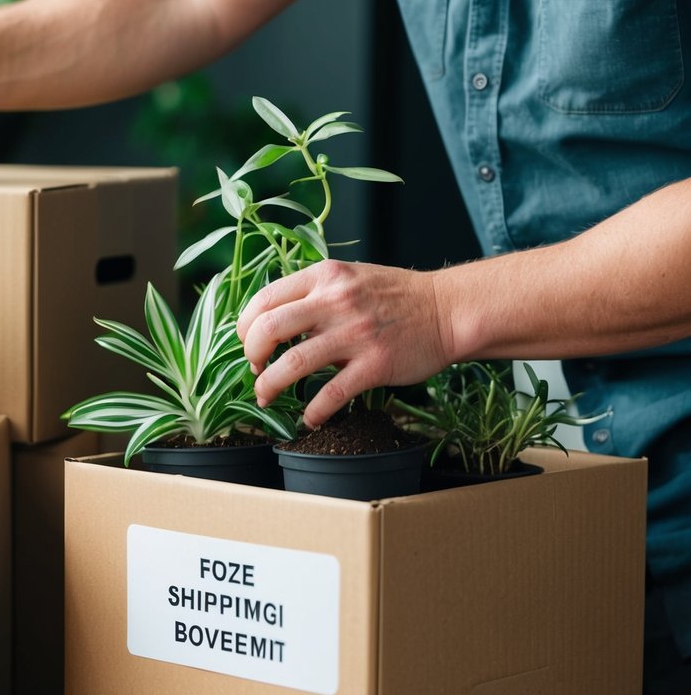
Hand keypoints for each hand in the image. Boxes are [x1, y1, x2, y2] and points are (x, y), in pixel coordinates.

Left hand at [236, 260, 454, 427]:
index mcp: (325, 277)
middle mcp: (336, 301)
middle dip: (251, 355)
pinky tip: (308, 418)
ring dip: (271, 386)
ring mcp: (355, 334)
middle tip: (255, 369)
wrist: (448, 310)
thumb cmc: (394, 297)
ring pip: (293, 364)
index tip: (248, 342)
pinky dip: (313, 411)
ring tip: (265, 396)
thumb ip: (312, 294)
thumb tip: (270, 322)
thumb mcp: (348, 278)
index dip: (246, 325)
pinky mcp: (375, 364)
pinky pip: (331, 394)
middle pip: (270, 329)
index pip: (265, 299)